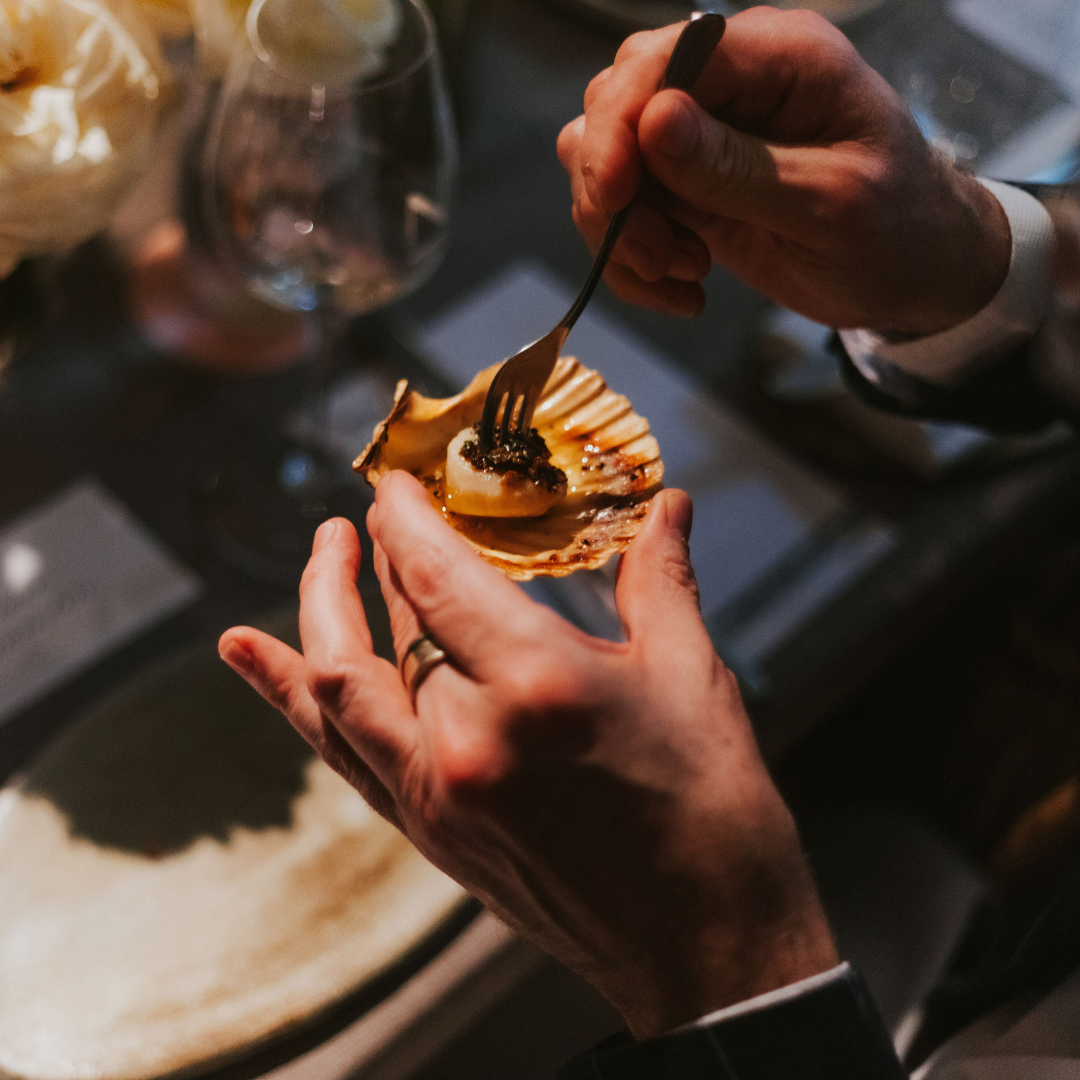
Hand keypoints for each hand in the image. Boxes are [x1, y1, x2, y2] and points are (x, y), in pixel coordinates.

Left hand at [220, 472, 837, 1037]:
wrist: (702, 945)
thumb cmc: (712, 810)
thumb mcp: (693, 678)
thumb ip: (660, 579)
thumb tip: (666, 505)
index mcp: (537, 687)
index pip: (435, 575)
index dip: (403, 517)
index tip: (393, 481)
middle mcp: (468, 739)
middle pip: (391, 623)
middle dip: (379, 555)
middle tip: (377, 513)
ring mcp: (435, 792)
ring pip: (336, 684)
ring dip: (319, 610)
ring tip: (323, 556)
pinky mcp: (427, 829)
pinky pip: (339, 748)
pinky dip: (288, 692)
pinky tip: (245, 650)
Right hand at [557, 7, 1010, 333]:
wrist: (913, 274)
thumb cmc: (898, 229)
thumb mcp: (829, 202)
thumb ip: (739, 165)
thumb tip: (653, 122)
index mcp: (777, 57)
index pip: (661, 59)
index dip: (620, 123)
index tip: (616, 197)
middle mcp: (729, 83)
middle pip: (615, 103)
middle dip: (616, 188)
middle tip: (660, 255)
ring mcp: (700, 137)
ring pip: (604, 161)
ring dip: (622, 231)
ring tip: (682, 273)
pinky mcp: (686, 188)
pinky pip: (622, 213)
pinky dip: (632, 260)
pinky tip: (683, 290)